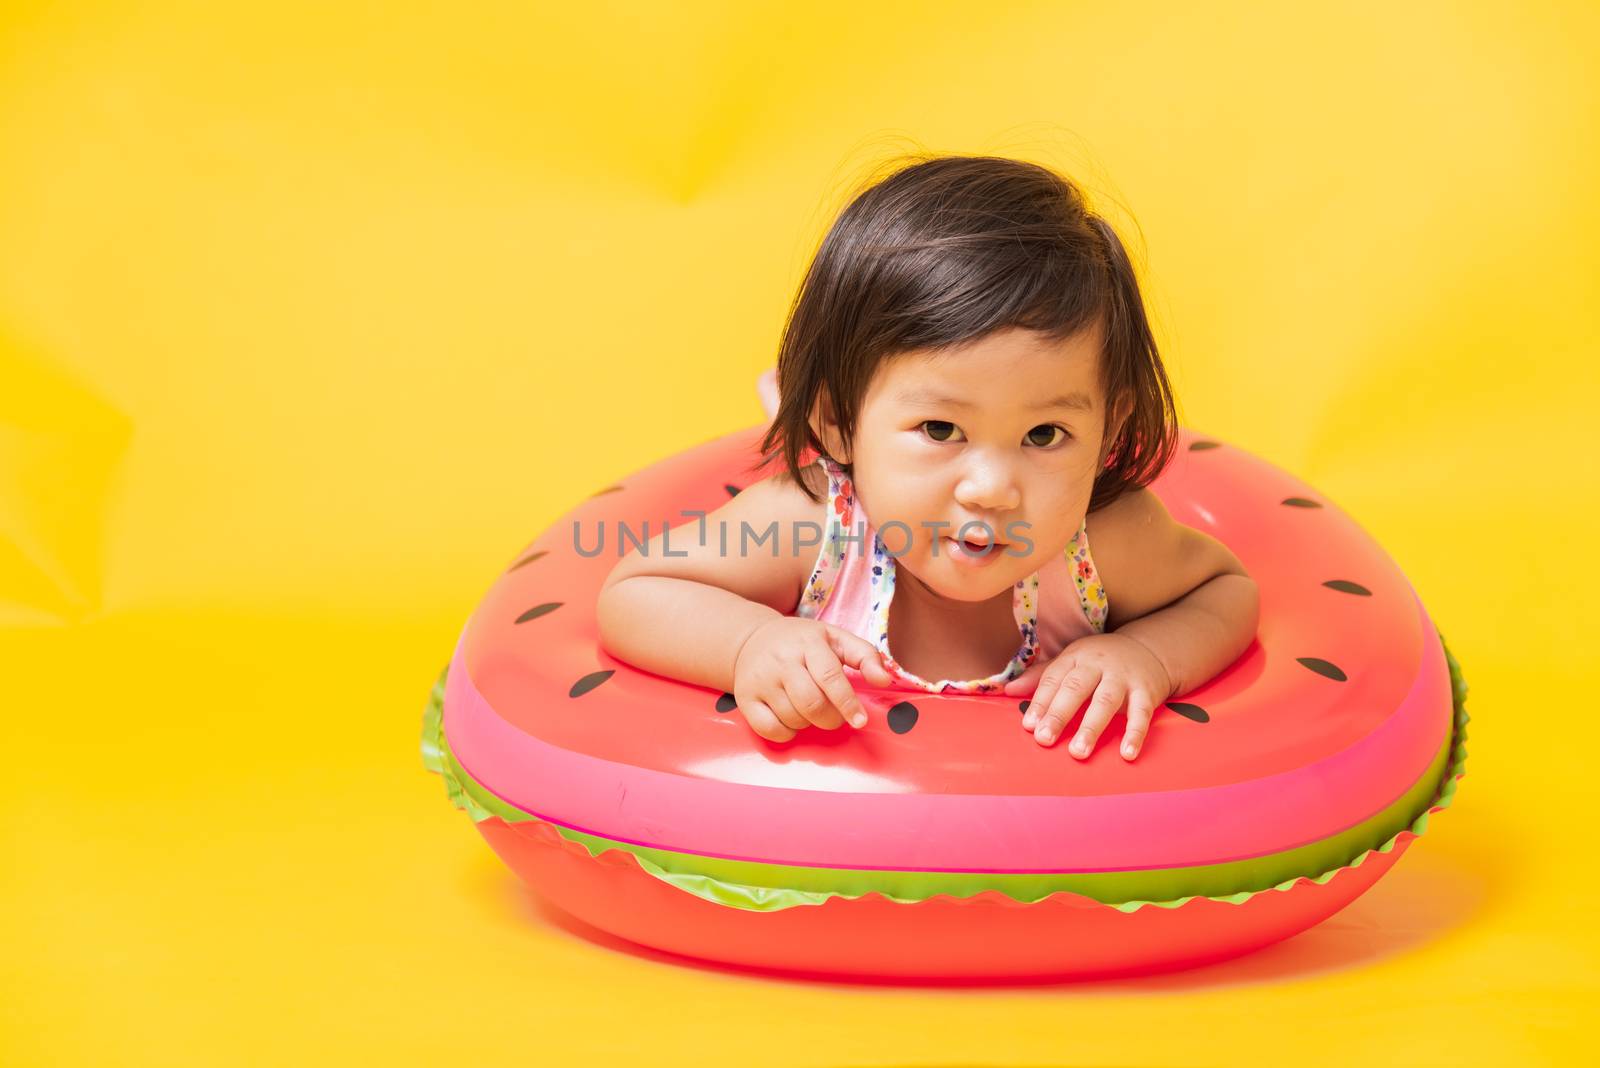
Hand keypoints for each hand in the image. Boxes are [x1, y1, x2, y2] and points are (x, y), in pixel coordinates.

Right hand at [731, 617, 894, 741]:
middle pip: (811, 703)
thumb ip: (865, 655)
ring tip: (811, 710)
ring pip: (793, 718)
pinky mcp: (745, 699)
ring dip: (809, 723)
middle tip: (836, 716)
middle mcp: (781, 660)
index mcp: (808, 643)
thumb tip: (885, 680)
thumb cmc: (802, 642)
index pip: (829, 677)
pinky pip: (771, 730)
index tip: (859, 721)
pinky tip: (792, 719)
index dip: (847, 703)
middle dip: (831, 718)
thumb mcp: (835, 638)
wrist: (751, 639)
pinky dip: (787, 733)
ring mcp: (760, 680)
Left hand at [1002, 633, 1172, 759]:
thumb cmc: (1101, 662)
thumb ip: (1040, 677)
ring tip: (1078, 752)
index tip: (1028, 726)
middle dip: (1059, 714)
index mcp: (1075, 657)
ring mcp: (1123, 677)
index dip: (1040, 702)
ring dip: (1091, 728)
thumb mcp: (1071, 661)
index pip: (1053, 679)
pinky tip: (1127, 754)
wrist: (1150, 649)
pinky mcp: (1147, 691)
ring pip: (1105, 701)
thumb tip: (1007, 690)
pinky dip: (1135, 734)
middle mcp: (1098, 665)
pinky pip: (1141, 713)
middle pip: (1075, 688)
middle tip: (1045, 739)